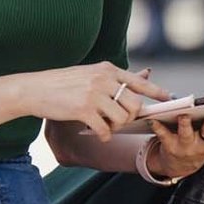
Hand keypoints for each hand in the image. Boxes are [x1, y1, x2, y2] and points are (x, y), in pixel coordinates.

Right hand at [26, 64, 167, 140]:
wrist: (34, 89)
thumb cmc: (63, 83)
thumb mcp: (90, 73)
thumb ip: (113, 78)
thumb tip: (142, 76)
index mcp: (107, 69)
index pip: (139, 81)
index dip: (156, 91)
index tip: (169, 99)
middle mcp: (104, 79)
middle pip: (133, 104)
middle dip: (130, 117)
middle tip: (119, 120)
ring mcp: (94, 94)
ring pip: (122, 117)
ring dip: (117, 126)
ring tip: (106, 125)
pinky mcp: (84, 109)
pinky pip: (105, 128)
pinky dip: (105, 135)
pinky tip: (99, 133)